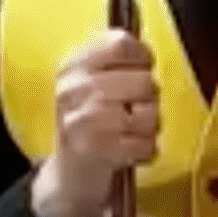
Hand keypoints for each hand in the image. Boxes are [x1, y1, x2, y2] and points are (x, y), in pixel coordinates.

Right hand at [31, 30, 158, 216]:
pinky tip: (128, 151)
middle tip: (131, 112)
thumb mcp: (89, 86)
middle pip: (143, 80)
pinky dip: (145, 151)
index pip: (122, 43)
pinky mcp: (97, 150)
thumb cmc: (88, 126)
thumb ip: (114, 60)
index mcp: (72, 66)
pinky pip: (146, 143)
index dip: (141, 58)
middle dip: (148, 100)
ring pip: (149, 112)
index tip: (137, 71)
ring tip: (129, 133)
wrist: (68, 178)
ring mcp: (84, 119)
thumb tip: (144, 38)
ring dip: (149, 128)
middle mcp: (73, 88)